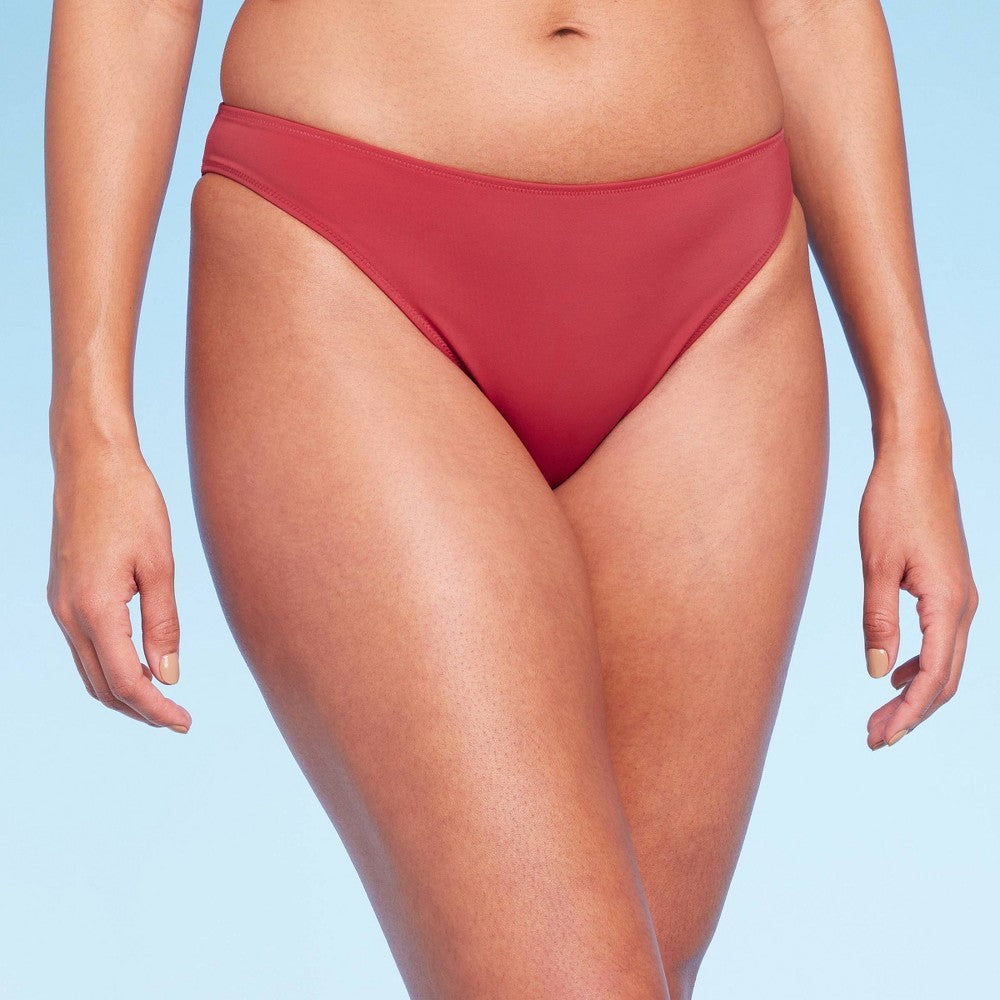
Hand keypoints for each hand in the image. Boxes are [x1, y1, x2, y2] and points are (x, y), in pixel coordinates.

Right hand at [47, 442, 190, 731]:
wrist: (92, 464)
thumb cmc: (132, 505)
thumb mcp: (160, 564)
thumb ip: (164, 623)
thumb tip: (169, 675)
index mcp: (95, 608)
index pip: (126, 681)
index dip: (156, 710)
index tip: (185, 723)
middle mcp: (69, 613)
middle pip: (102, 686)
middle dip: (140, 709)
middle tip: (179, 719)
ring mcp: (60, 605)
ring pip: (89, 670)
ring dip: (123, 691)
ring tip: (163, 699)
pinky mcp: (63, 595)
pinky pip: (84, 647)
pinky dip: (110, 666)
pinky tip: (138, 663)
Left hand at [859, 436, 976, 748]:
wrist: (917, 462)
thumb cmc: (892, 506)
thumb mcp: (876, 565)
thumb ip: (878, 619)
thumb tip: (876, 672)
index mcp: (947, 603)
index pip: (934, 678)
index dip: (908, 713)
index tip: (880, 738)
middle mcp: (963, 606)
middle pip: (945, 680)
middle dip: (911, 714)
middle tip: (874, 739)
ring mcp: (960, 596)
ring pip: (946, 663)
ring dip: (916, 693)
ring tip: (880, 716)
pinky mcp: (950, 587)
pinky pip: (942, 641)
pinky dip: (922, 666)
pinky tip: (895, 674)